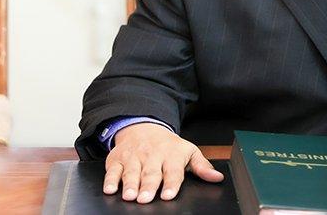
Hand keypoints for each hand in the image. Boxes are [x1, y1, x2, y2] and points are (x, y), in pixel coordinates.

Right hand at [102, 122, 223, 203]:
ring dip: (130, 184)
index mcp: (172, 155)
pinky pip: (113, 170)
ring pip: (131, 172)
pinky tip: (110, 188)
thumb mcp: (188, 151)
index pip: (173, 171)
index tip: (169, 195)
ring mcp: (134, 157)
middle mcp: (152, 156)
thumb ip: (202, 166)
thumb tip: (217, 178)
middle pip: (150, 173)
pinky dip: (110, 179)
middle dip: (148, 186)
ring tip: (130, 196)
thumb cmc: (168, 145)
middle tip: (146, 198)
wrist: (144, 127)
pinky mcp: (117, 160)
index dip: (171, 183)